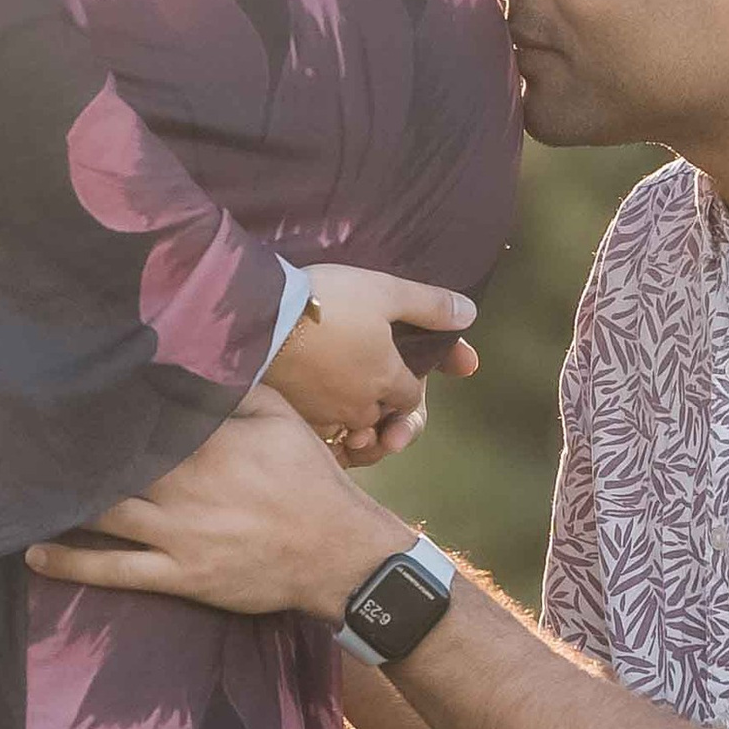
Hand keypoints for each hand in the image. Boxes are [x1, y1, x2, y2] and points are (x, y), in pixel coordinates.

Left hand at [28, 397, 410, 618]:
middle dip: (71, 448)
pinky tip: (35, 553)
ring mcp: (177, 533)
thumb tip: (198, 360)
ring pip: (104, 511)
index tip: (67, 389)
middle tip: (25, 433)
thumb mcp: (283, 420)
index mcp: (209, 442)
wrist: (339, 554)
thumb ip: (237, 390)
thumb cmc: (312, 483)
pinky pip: (114, 570)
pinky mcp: (178, 575)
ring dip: (63, 498)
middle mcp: (185, 485)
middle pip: (113, 462)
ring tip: (25, 484)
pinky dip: (71, 562)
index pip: (143, 418)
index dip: (104, 406)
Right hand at [265, 267, 476, 467]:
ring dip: (355, 426)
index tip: (403, 371)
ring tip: (350, 408)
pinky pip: (317, 438)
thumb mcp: (385, 291)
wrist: (258, 317)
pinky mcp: (290, 417)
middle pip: (381, 422)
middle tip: (379, 399)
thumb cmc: (324, 301)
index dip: (411, 387)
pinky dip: (323, 430)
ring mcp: (322, 417)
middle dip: (386, 414)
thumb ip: (429, 306)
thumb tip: (470, 314)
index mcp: (388, 380)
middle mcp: (359, 408)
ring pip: (349, 433)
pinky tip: (318, 411)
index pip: (410, 399)